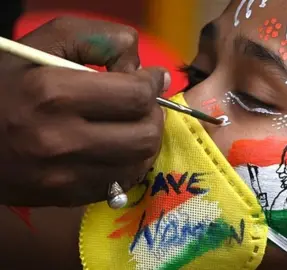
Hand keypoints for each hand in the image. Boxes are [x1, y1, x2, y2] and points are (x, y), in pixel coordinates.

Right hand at [0, 16, 168, 206]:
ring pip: (139, 163)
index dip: (151, 84)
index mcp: (53, 94)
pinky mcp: (66, 196)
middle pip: (145, 135)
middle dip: (153, 115)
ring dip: (146, 141)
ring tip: (132, 125)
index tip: (150, 78)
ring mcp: (64, 175)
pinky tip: (117, 148)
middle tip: (143, 105)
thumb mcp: (44, 44)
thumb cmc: (7, 85)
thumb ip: (98, 40)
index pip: (135, 96)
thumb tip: (142, 68)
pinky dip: (129, 164)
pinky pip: (120, 184)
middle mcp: (60, 139)